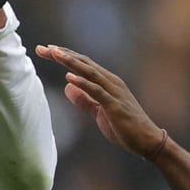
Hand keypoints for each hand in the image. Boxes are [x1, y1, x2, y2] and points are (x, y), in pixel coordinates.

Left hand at [35, 44, 167, 158]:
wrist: (146, 141)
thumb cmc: (124, 126)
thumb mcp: (98, 111)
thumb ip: (84, 99)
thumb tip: (67, 87)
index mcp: (106, 82)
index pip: (82, 64)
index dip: (64, 56)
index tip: (45, 50)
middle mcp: (110, 82)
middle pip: (83, 63)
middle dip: (63, 54)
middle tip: (43, 47)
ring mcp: (113, 92)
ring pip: (90, 72)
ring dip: (71, 62)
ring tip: (54, 53)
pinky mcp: (115, 105)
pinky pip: (97, 91)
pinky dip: (83, 83)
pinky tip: (69, 77)